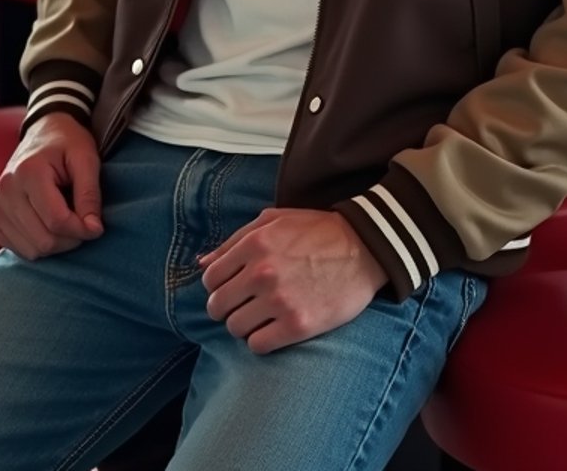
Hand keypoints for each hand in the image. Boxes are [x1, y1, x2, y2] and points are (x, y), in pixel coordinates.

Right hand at [0, 113, 102, 260]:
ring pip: (31, 250)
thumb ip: (90, 194)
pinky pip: (18, 249)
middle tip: (82, 223)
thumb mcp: (86, 159)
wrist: (43, 132)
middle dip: (70, 239)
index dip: (81, 230)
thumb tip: (93, 229)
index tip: (96, 226)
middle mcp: (5, 191)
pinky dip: (37, 244)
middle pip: (43, 240)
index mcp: (28, 172)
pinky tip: (47, 225)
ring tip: (66, 220)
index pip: (56, 220)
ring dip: (55, 244)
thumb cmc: (67, 143)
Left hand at [199, 207, 386, 353]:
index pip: (210, 279)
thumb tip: (202, 263)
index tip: (233, 288)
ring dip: (245, 325)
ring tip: (263, 317)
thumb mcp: (274, 221)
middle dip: (227, 307)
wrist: (365, 248)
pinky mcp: (297, 325)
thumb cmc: (317, 232)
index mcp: (254, 244)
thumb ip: (234, 241)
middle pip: (218, 306)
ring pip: (235, 328)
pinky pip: (257, 346)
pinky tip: (275, 329)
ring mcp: (280, 300)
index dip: (218, 286)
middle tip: (245, 305)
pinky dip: (262, 341)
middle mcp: (262, 272)